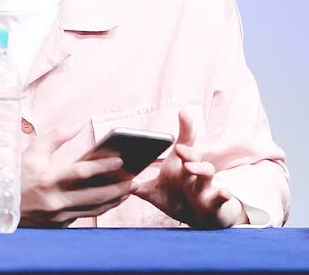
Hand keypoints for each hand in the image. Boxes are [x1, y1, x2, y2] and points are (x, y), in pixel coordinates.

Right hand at [20, 126, 135, 227]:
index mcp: (48, 180)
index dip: (103, 166)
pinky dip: (100, 208)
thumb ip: (55, 137)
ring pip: (94, 209)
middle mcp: (54, 200)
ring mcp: (57, 216)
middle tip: (134, 180)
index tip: (120, 160)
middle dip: (117, 188)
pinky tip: (111, 199)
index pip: (81, 172)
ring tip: (129, 189)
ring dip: (114, 200)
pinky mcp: (59, 225)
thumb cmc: (17, 175)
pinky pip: (85, 216)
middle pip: (94, 195)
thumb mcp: (32, 152)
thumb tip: (77, 124)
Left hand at [133, 110, 246, 227]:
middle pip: (194, 157)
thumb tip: (114, 178)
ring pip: (207, 173)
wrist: (200, 223)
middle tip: (180, 149)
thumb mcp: (154, 193)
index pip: (183, 144)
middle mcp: (192, 173)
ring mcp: (205, 187)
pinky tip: (223, 192)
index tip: (183, 113)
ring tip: (190, 167)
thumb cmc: (179, 201)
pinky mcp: (213, 203)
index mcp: (178, 167)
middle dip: (188, 151)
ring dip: (200, 169)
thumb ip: (137, 185)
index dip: (185, 128)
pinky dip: (222, 195)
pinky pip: (220, 197)